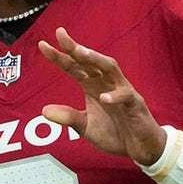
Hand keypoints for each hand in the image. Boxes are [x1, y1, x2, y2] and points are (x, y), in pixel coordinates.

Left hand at [38, 27, 166, 165]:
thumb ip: (68, 117)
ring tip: (81, 52)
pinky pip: (125, 95)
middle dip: (75, 48)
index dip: (59, 57)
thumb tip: (44, 111)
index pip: (74, 67)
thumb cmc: (115, 133)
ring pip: (110, 68)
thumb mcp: (86, 127)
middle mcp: (106, 83)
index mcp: (92, 86)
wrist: (139, 148)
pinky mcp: (134, 104)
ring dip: (96, 59)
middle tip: (61, 35)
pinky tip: (104, 98)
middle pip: (90, 61)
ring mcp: (122, 91)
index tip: (43, 45)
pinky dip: (115, 95)